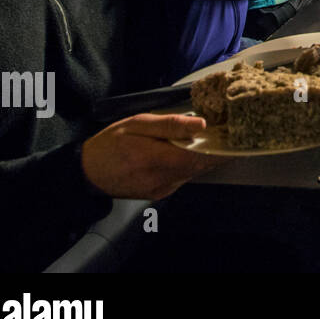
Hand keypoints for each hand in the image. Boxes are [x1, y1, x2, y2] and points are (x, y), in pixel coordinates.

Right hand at [81, 114, 223, 199]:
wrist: (87, 172)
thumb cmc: (110, 143)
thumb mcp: (137, 124)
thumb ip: (169, 124)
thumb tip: (201, 124)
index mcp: (155, 159)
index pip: (200, 157)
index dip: (219, 148)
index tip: (232, 135)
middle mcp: (161, 179)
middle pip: (199, 166)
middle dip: (212, 150)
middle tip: (222, 132)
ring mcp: (161, 189)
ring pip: (192, 172)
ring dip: (199, 157)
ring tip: (201, 139)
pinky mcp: (159, 194)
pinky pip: (181, 177)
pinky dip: (186, 165)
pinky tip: (181, 152)